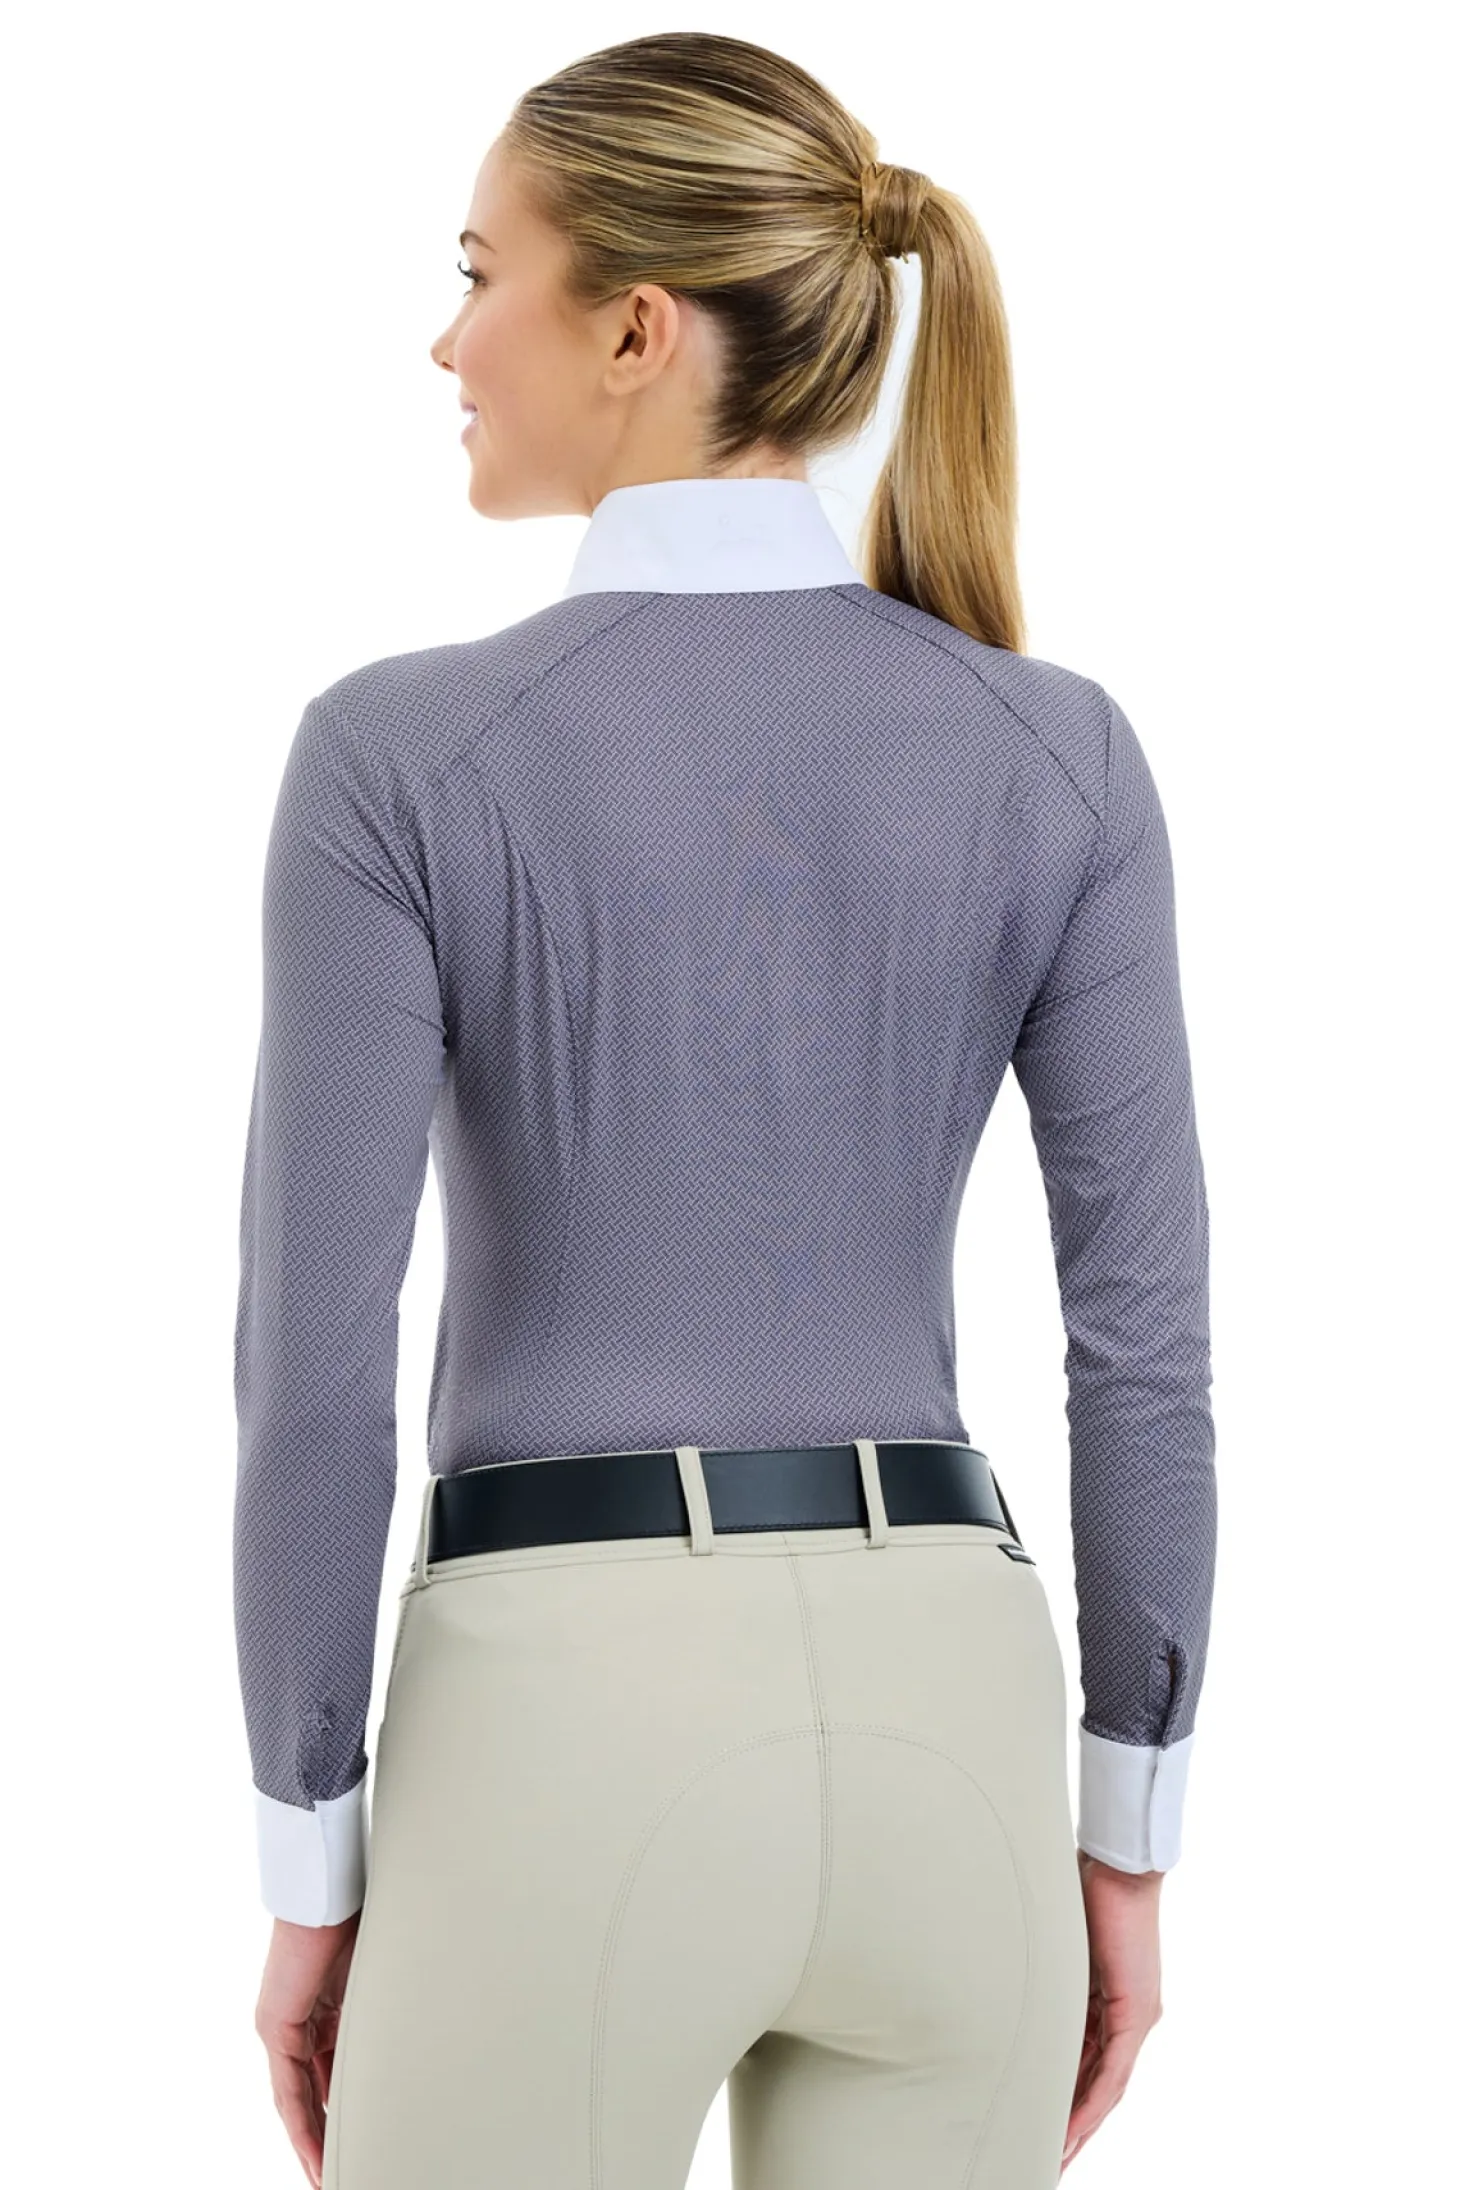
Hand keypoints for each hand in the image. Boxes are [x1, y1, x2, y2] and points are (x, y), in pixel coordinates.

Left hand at [254, 1911, 360, 2187]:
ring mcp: (282, 2024)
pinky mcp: (275, 2027)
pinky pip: (288, 2090)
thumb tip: (419, 2030)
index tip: (359, 2133)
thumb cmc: (360, 1913)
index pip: (331, 2069)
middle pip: (313, 2090)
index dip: (342, 2106)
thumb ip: (383, 2007)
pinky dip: (301, 2124)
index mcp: (324, 2006)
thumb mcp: (378, 1975)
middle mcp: (298, 2019)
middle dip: (327, 2133)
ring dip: (313, 2140)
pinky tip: (312, 2154)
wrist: (329, 1889)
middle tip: (340, 2169)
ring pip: (299, 2097)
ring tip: (326, 2175)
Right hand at [1061, 1851, 1163, 2170]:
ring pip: (1106, 2087)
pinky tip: (1071, 2131)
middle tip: (1050, 2158)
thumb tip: (1005, 1985)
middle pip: (1099, 2085)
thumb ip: (1044, 1973)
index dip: (1067, 2098)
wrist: (1119, 1863)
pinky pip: (1112, 2073)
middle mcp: (1128, 2015)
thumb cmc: (1084, 1888)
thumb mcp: (1057, 1945)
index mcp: (1108, 1999)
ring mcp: (1136, 2016)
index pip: (1087, 2062)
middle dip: (1073, 2126)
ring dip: (1080, 2126)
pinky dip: (1091, 2105)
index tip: (1044, 2126)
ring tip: (1056, 2157)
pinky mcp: (1136, 2013)